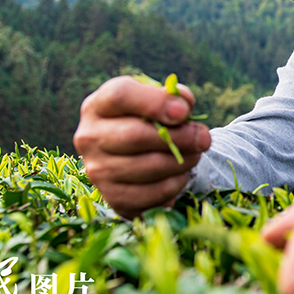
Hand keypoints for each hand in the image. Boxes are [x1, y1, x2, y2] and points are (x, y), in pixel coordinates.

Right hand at [73, 75, 211, 218]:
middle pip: (135, 135)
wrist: (136, 158)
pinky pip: (151, 195)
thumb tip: (183, 107)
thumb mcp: (158, 102)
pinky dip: (174, 185)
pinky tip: (181, 175)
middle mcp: (89, 137)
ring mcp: (97, 170)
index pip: (120, 96)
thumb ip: (173, 97)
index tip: (185, 112)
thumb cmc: (149, 122)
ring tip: (196, 154)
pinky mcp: (113, 198)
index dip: (156, 102)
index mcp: (98, 105)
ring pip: (147, 167)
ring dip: (181, 162)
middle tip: (204, 138)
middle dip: (179, 137)